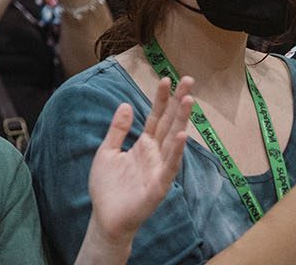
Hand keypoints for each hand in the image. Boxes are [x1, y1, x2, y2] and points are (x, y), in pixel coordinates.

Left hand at [87, 77, 190, 244]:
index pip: (156, 118)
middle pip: (170, 124)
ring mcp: (159, 169)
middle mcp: (155, 155)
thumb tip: (127, 104)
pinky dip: (177, 151)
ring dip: (182, 121)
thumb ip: (118, 130)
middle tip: (188, 80)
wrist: (106, 217)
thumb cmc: (108, 187)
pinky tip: (183, 135)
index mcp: (144, 146)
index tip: (166, 78)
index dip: (161, 99)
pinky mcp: (159, 186)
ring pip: (174, 141)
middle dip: (178, 103)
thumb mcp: (107, 151)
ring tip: (188, 100)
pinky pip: (170, 166)